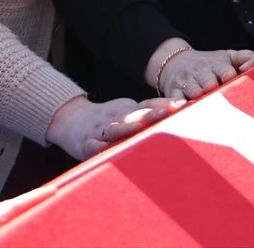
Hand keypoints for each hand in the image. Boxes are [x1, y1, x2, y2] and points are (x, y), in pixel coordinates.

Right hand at [45, 94, 181, 160]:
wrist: (71, 119)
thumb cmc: (108, 118)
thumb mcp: (129, 111)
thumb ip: (151, 110)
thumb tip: (181, 107)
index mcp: (128, 110)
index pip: (149, 105)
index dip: (165, 104)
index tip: (182, 104)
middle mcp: (116, 117)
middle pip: (135, 114)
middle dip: (152, 114)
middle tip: (167, 112)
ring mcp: (100, 130)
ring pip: (115, 128)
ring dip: (127, 128)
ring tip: (139, 128)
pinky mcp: (85, 143)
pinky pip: (92, 146)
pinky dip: (98, 147)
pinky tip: (104, 148)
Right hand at [157, 48, 253, 99]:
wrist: (174, 62)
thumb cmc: (209, 64)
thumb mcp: (226, 56)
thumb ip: (244, 57)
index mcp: (216, 65)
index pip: (224, 69)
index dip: (227, 73)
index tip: (231, 76)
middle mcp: (201, 73)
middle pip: (207, 80)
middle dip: (211, 84)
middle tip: (214, 88)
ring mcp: (186, 83)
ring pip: (192, 89)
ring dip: (196, 94)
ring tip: (201, 98)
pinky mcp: (172, 92)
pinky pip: (173, 99)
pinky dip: (176, 104)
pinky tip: (180, 108)